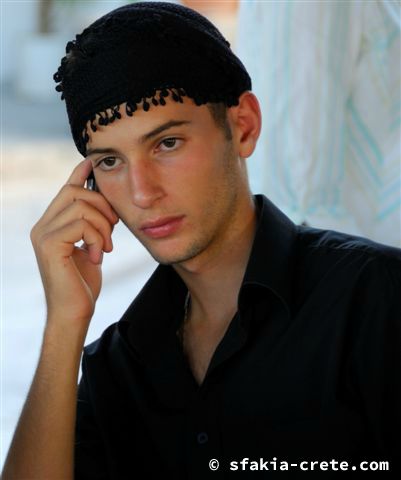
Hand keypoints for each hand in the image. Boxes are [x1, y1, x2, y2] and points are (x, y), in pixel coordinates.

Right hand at [30, 158, 118, 331]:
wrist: (75, 311)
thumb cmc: (84, 281)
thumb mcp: (90, 246)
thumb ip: (90, 225)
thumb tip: (100, 202)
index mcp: (51, 224)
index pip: (65, 189)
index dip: (80, 173)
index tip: (93, 162)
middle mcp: (42, 226)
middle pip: (75, 191)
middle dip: (103, 205)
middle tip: (114, 227)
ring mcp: (43, 234)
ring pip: (81, 206)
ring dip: (104, 226)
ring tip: (107, 247)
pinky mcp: (50, 245)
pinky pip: (81, 223)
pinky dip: (98, 238)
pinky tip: (99, 256)